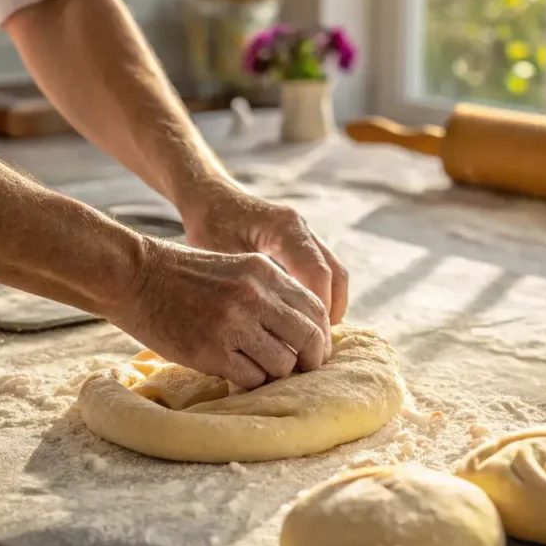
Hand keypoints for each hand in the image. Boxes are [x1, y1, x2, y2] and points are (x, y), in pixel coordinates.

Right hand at [113, 238, 330, 388]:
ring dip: (275, 374)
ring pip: (283, 364)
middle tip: (299, 371)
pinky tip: (234, 374)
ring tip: (257, 369)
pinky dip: (249, 383)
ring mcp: (234, 324)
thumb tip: (301, 329)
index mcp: (264, 272)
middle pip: (308, 339)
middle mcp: (255, 296)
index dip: (321, 336)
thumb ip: (268, 292)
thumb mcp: (235, 269)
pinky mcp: (211, 350)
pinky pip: (252, 380)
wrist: (134, 276)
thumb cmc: (183, 277)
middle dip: (309, 361)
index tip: (313, 351)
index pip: (316, 309)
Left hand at [179, 183, 348, 325]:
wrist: (209, 196)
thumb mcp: (220, 255)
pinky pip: (324, 270)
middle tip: (317, 348)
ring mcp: (305, 232)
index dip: (317, 311)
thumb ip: (243, 288)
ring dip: (330, 306)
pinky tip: (305, 320)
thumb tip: (260, 331)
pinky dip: (322, 295)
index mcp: (285, 228)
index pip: (316, 274)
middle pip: (335, 274)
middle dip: (330, 313)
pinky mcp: (301, 241)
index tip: (309, 342)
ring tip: (315, 340)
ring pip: (335, 273)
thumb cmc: (209, 224)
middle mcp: (301, 228)